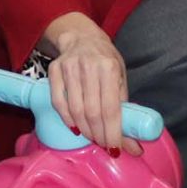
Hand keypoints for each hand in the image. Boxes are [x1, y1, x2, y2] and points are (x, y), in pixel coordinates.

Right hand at [41, 13, 128, 151]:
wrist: (82, 37)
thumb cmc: (106, 60)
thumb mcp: (120, 77)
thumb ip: (124, 106)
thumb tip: (132, 144)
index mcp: (109, 67)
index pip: (111, 108)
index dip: (113, 133)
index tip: (116, 149)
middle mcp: (88, 66)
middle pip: (92, 112)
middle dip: (99, 135)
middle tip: (104, 146)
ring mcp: (69, 67)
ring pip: (75, 110)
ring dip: (85, 130)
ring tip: (93, 137)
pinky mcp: (54, 70)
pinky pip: (58, 102)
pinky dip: (67, 119)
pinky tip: (76, 128)